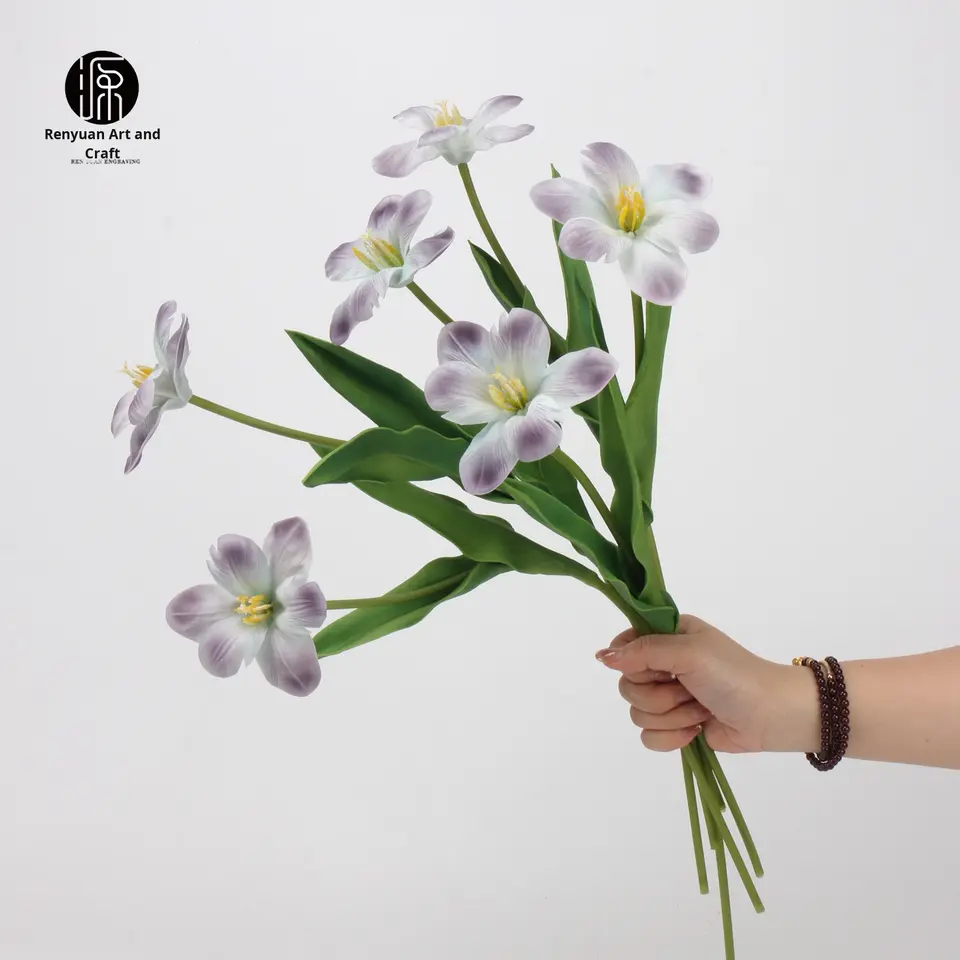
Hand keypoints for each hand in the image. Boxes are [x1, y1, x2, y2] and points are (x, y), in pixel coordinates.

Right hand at [595, 614, 819, 754]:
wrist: (770, 715)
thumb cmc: (734, 675)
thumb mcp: (689, 652)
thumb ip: (643, 651)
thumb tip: (602, 656)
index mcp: (668, 636)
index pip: (624, 645)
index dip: (632, 661)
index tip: (656, 667)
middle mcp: (664, 665)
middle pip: (627, 685)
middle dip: (659, 695)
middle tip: (687, 689)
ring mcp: (669, 698)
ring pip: (637, 713)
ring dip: (672, 716)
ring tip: (700, 710)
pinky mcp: (676, 727)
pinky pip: (648, 737)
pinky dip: (672, 737)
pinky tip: (696, 731)